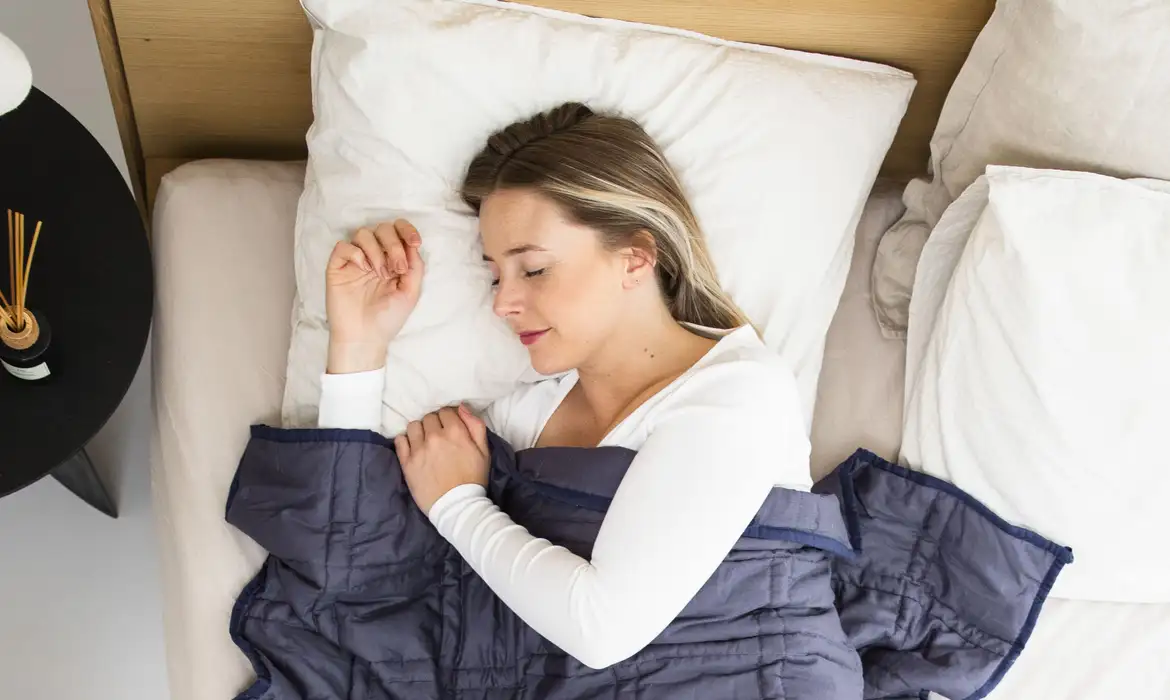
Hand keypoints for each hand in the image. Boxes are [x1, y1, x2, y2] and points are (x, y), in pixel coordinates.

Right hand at [326, 220, 423, 372]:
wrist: (365, 337)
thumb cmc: (388, 318)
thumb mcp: (411, 292)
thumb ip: (415, 266)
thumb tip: (412, 243)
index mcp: (393, 260)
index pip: (398, 232)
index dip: (407, 230)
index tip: (415, 242)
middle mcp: (374, 257)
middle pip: (382, 229)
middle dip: (394, 244)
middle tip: (397, 269)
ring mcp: (356, 261)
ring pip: (363, 233)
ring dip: (376, 250)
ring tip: (380, 273)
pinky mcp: (338, 267)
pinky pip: (343, 246)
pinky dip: (356, 253)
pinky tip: (363, 268)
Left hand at [396, 405, 489, 514]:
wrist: (458, 507)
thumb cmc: (473, 479)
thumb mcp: (484, 451)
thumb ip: (475, 425)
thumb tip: (461, 406)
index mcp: (455, 432)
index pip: (446, 411)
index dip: (449, 419)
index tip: (450, 428)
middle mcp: (435, 437)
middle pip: (429, 417)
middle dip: (435, 424)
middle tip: (439, 437)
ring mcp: (418, 449)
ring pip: (413, 426)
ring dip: (420, 431)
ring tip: (425, 442)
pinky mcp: (407, 463)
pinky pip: (400, 440)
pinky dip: (405, 441)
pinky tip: (413, 448)